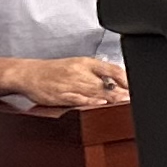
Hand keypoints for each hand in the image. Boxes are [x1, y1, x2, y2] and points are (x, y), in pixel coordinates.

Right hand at [10, 55, 128, 110]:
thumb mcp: (78, 65)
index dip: (128, 79)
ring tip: (126, 102)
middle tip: (137, 99)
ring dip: (112, 98)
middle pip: (107, 83)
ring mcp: (69, 84)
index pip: (113, 69)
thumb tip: (123, 81)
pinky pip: (77, 98)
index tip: (139, 88)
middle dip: (123, 93)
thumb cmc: (55, 71)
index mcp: (86, 63)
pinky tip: (100, 103)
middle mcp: (79, 72)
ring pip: (95, 91)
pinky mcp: (60, 95)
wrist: (27, 73)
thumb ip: (100, 73)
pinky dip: (89, 101)